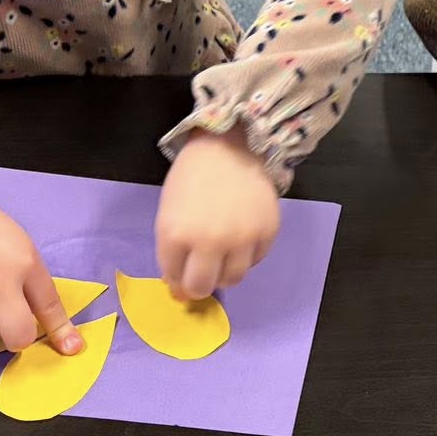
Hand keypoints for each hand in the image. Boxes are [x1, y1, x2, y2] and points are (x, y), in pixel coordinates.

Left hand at [156, 130, 281, 298]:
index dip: (177, 277)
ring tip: (223, 251)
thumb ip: (172, 253)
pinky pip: (256, 260)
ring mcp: (242, 238)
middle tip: (202, 270)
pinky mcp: (267, 232)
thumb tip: (181, 289)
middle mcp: (210, 242)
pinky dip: (247, 254)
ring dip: (225, 271)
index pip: (175, 279)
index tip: (183, 268)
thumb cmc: (191, 178)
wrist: (229, 146)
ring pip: (233, 279)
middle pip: (203, 287)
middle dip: (199, 283)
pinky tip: (241, 234)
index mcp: (176, 235)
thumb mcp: (169, 215)